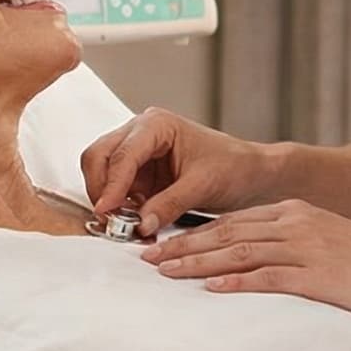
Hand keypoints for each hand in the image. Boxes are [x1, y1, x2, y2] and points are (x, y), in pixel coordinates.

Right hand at [81, 108, 276, 234]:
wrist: (252, 175)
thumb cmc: (234, 166)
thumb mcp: (202, 186)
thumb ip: (168, 204)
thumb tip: (140, 225)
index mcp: (156, 125)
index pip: (122, 154)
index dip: (111, 184)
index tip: (106, 211)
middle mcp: (141, 134)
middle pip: (99, 156)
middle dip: (101, 189)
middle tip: (109, 220)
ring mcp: (138, 155)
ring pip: (102, 174)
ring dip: (108, 200)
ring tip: (124, 225)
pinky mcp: (140, 176)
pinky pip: (117, 191)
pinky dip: (119, 209)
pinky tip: (133, 223)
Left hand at [141, 200, 350, 322]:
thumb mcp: (325, 243)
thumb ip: (290, 248)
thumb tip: (255, 265)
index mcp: (293, 213)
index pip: (231, 221)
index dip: (192, 233)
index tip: (163, 245)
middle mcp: (293, 223)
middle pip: (225, 233)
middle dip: (182, 246)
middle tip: (148, 259)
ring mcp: (305, 247)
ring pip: (238, 251)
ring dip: (197, 263)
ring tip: (166, 273)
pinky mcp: (317, 274)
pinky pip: (268, 276)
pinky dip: (236, 282)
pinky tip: (211, 289)